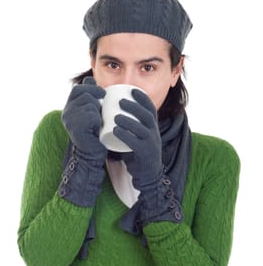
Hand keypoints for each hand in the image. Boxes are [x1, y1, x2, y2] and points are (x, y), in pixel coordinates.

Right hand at [59, 77, 106, 206]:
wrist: (92, 154)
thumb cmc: (95, 133)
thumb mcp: (92, 111)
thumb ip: (90, 96)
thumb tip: (90, 78)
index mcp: (69, 107)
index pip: (78, 88)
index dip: (91, 88)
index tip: (103, 94)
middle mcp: (66, 112)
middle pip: (84, 94)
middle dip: (96, 98)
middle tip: (102, 110)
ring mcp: (69, 120)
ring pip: (89, 104)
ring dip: (98, 111)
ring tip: (99, 122)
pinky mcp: (75, 128)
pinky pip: (90, 115)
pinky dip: (97, 120)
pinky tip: (97, 128)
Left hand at [114, 89, 183, 227]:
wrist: (146, 175)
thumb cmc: (137, 153)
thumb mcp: (137, 136)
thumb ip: (129, 126)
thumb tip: (112, 111)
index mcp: (152, 127)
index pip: (151, 109)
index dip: (142, 98)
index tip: (131, 90)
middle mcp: (154, 133)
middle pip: (147, 116)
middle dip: (134, 106)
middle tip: (120, 101)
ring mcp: (151, 144)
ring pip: (142, 128)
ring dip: (128, 120)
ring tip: (115, 116)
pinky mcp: (146, 154)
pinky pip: (136, 143)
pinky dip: (126, 135)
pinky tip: (115, 130)